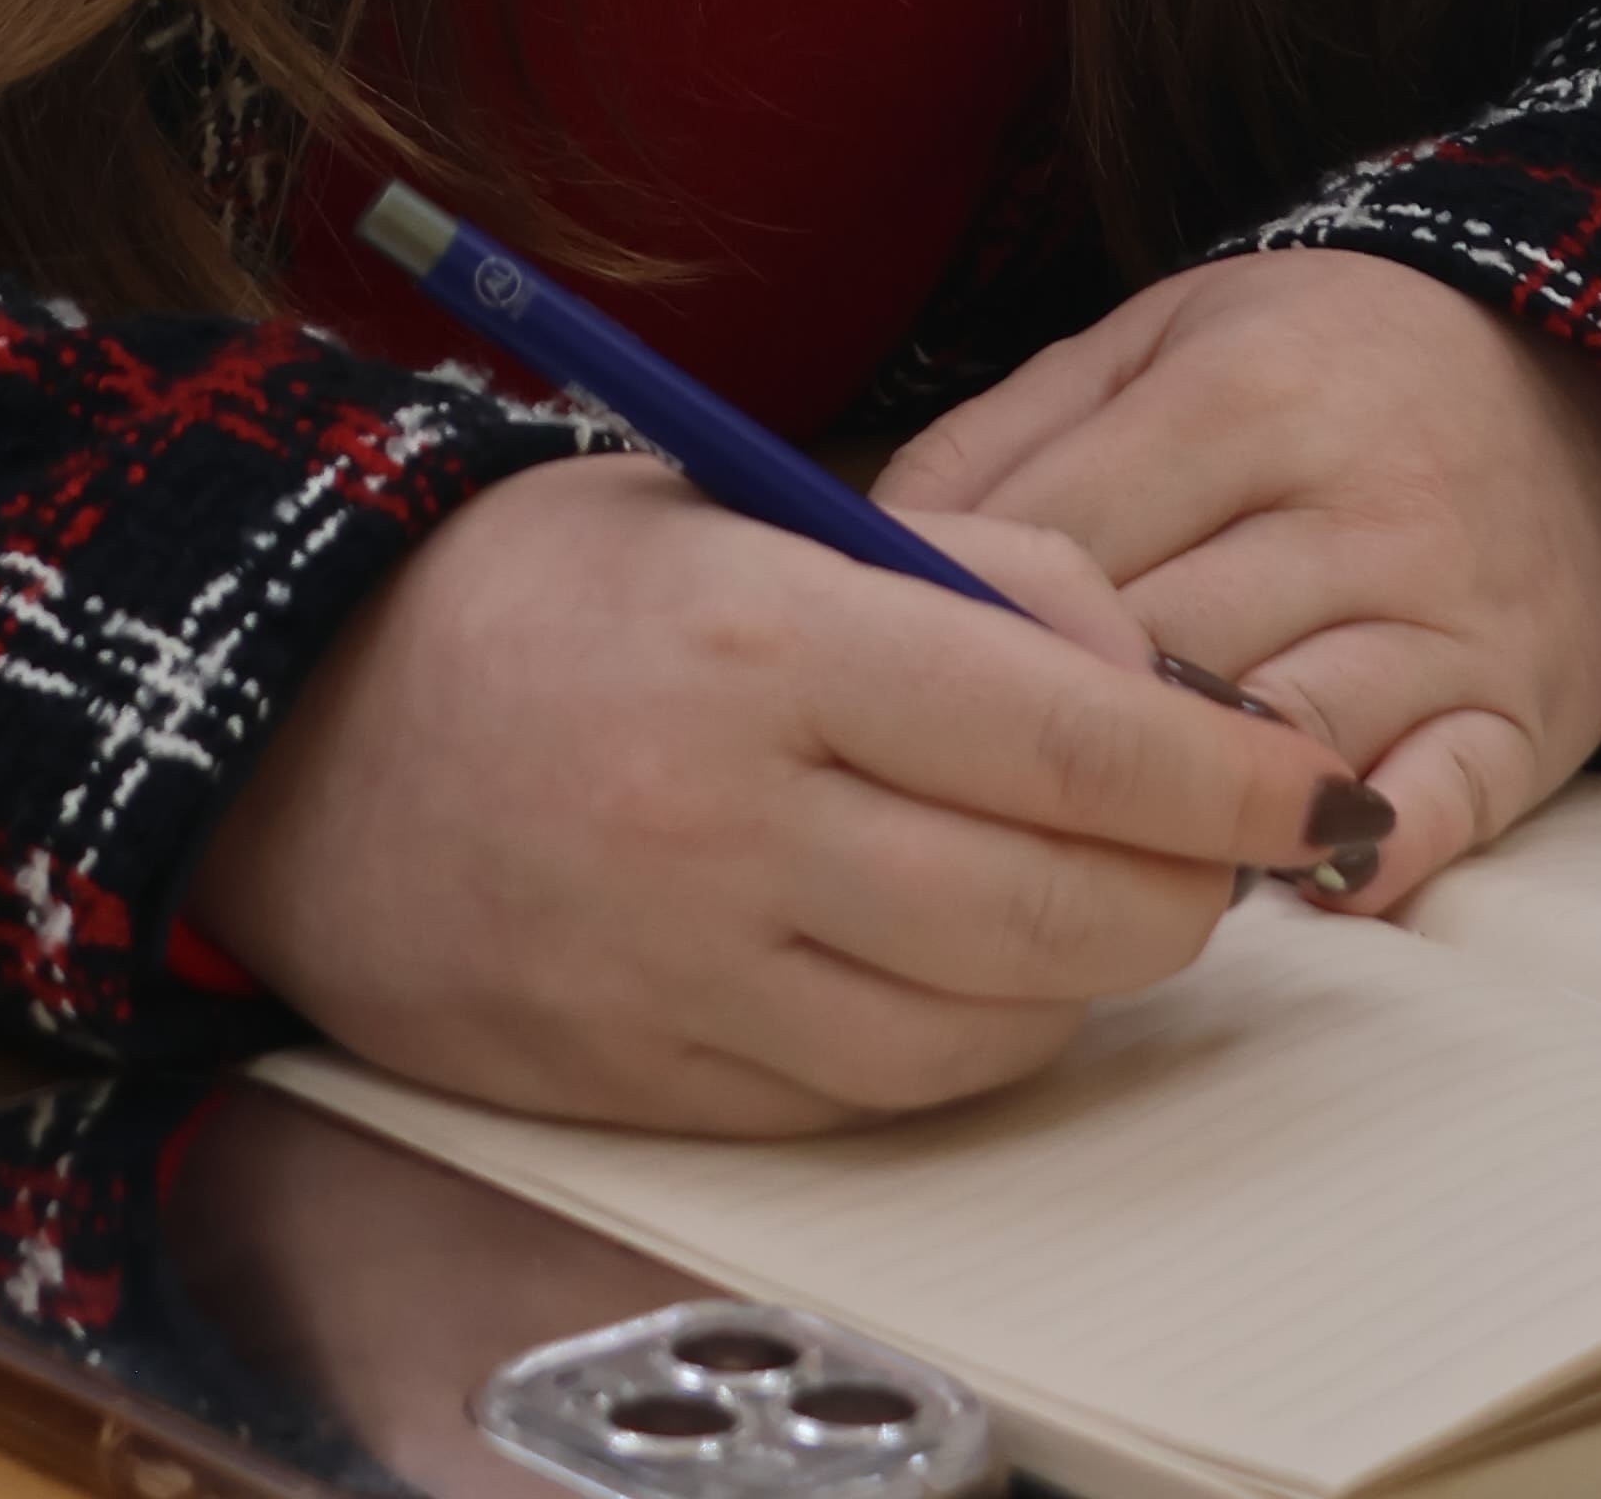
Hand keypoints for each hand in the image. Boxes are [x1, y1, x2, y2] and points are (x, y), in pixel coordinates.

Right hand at [182, 454, 1392, 1128]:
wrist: (293, 736)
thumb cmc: (535, 593)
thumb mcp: (740, 506)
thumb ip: (960, 576)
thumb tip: (1153, 679)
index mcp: (763, 644)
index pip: (1067, 735)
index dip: (1222, 768)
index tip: (1307, 771)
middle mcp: (733, 825)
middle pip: (1055, 900)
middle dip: (1191, 883)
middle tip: (1237, 840)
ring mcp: (691, 973)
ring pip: (989, 1021)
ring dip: (1098, 969)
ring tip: (1125, 892)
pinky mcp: (658, 1082)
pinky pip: (884, 1094)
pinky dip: (979, 1041)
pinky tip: (996, 968)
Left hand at [876, 249, 1600, 916]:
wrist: (1591, 388)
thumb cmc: (1326, 370)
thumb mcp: (1162, 339)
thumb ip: (1009, 433)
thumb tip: (866, 547)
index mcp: (1246, 388)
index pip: (1065, 542)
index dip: (962, 631)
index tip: (888, 691)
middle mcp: (1354, 499)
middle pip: (1158, 656)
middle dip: (1051, 737)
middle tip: (952, 801)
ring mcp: (1446, 615)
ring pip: (1278, 743)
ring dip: (1179, 817)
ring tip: (1088, 857)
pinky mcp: (1522, 717)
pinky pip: (1437, 810)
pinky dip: (1359, 859)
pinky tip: (1286, 883)